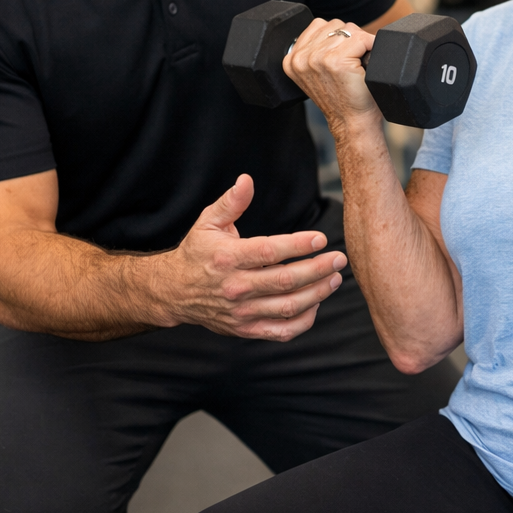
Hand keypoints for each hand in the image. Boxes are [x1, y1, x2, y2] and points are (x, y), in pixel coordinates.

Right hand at [151, 175, 346, 341]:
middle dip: (317, 269)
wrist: (173, 292)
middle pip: (284, 281)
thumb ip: (231, 202)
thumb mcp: (207, 222)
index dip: (298, 245)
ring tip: (335, 279)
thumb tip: (247, 180)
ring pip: (287, 307)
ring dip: (317, 294)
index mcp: (228, 258)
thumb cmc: (197, 252)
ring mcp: (241, 312)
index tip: (321, 238)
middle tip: (339, 259)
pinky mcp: (245, 329)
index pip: (269, 252)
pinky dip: (303, 322)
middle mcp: (235, 287)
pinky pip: (280, 332)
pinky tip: (316, 304)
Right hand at [283, 17, 382, 134]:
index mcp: (292, 59)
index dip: (338, 38)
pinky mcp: (336, 61)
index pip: (319, 25)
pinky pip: (361, 38)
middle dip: (349, 39)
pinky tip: (366, 63)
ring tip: (357, 66)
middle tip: (352, 62)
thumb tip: (335, 29)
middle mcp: (301, 58)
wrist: (351, 122)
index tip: (344, 56)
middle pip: (335, 25)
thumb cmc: (341, 99)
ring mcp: (317, 59)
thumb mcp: (316, 73)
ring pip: (349, 30)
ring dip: (360, 44)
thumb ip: (316, 50)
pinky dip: (370, 46)